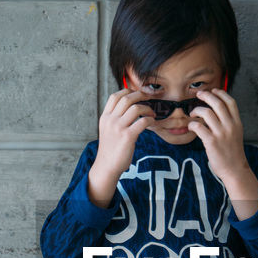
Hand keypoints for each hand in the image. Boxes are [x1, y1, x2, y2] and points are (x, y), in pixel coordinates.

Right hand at [87, 89, 152, 206]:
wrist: (107, 166)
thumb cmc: (110, 149)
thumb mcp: (107, 130)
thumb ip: (115, 118)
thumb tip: (130, 108)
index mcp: (105, 117)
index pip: (115, 96)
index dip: (128, 91)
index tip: (138, 94)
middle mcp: (110, 120)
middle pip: (127, 98)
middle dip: (141, 96)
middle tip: (149, 99)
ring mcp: (118, 128)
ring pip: (136, 108)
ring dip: (147, 109)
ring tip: (151, 114)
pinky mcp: (128, 136)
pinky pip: (142, 121)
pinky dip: (150, 120)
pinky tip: (152, 123)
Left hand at [189, 89, 257, 216]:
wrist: (235, 169)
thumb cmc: (233, 152)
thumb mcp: (236, 133)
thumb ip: (229, 122)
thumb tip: (217, 111)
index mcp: (237, 123)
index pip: (230, 102)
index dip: (221, 93)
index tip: (213, 90)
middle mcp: (230, 126)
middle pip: (217, 104)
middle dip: (206, 96)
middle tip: (199, 95)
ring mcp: (221, 134)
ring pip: (207, 113)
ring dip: (197, 110)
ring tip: (193, 113)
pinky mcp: (211, 142)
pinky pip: (199, 127)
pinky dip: (192, 124)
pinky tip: (191, 127)